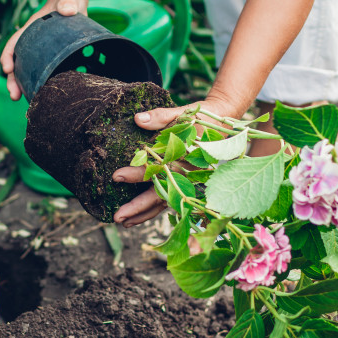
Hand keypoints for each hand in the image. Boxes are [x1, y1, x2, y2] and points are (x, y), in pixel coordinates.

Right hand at [0, 0, 88, 100]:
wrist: (74, 3)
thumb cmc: (68, 0)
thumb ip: (68, 2)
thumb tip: (69, 9)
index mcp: (31, 29)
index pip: (15, 42)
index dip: (8, 55)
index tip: (7, 68)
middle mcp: (32, 42)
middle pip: (17, 62)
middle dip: (12, 79)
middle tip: (13, 95)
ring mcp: (41, 51)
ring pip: (27, 70)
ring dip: (22, 85)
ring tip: (19, 100)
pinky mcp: (51, 57)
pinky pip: (41, 72)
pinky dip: (38, 83)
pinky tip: (42, 96)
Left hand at [111, 99, 239, 227]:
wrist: (221, 126)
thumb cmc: (199, 120)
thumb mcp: (182, 114)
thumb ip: (160, 117)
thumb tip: (138, 119)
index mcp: (182, 157)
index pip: (156, 168)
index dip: (136, 173)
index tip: (116, 176)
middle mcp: (184, 174)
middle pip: (159, 194)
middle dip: (137, 207)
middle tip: (117, 216)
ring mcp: (185, 182)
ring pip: (163, 203)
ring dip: (143, 214)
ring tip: (124, 223)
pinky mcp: (184, 185)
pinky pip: (168, 201)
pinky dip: (152, 211)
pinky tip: (137, 218)